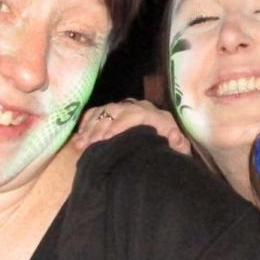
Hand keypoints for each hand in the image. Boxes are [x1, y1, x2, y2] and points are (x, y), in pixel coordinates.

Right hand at [71, 99, 190, 155]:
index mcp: (156, 116)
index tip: (106, 140)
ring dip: (91, 127)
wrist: (167, 146)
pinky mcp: (116, 112)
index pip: (134, 114)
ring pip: (105, 110)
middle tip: (89, 145)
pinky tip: (80, 136)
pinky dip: (87, 122)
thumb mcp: (179, 150)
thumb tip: (174, 134)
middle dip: (101, 128)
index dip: (119, 126)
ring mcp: (126, 108)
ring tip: (81, 144)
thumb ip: (178, 144)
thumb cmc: (171, 151)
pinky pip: (98, 111)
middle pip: (116, 111)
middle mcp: (140, 107)